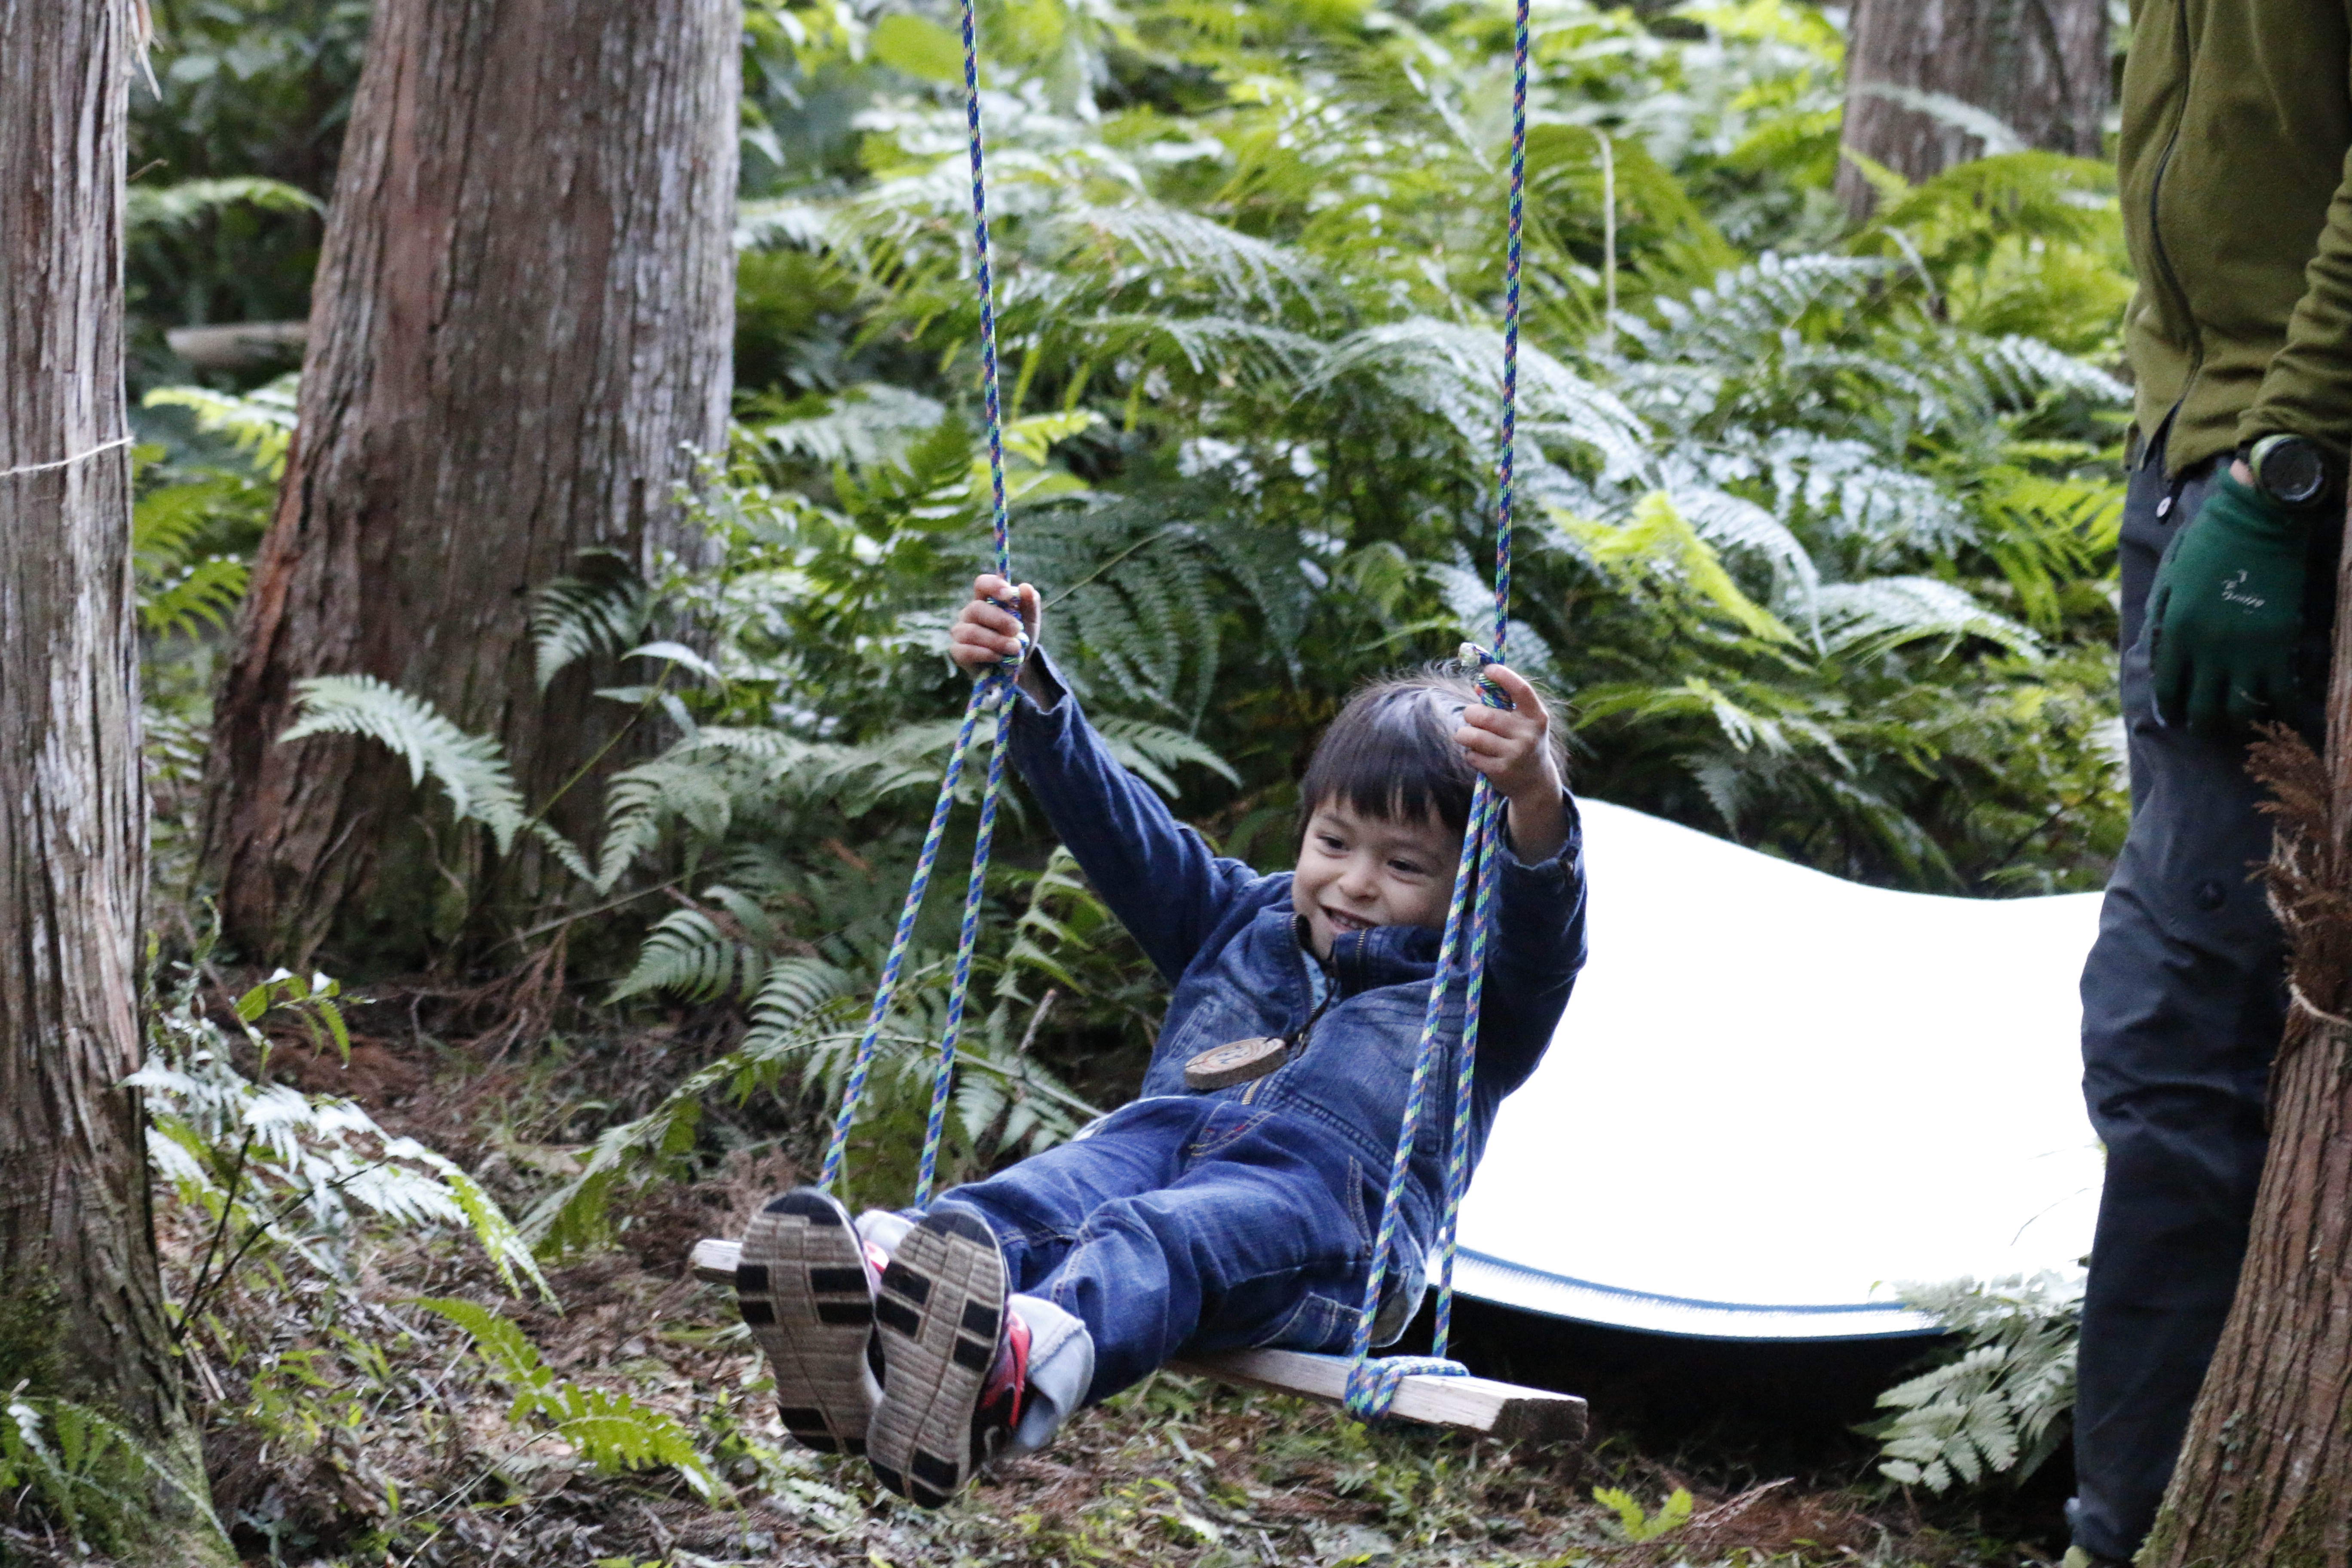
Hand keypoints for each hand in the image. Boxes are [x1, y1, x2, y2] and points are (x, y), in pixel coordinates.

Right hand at [949, 574, 1046, 694]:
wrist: (1015, 667)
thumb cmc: (1018, 638)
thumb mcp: (1030, 622)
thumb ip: (1030, 604)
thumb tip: (1025, 587)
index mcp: (986, 599)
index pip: (982, 583)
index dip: (993, 585)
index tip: (1008, 595)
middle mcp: (970, 613)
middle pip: (976, 608)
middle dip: (999, 620)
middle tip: (1017, 630)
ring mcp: (961, 632)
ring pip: (972, 632)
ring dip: (996, 641)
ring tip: (1014, 649)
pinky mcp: (958, 651)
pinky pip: (966, 650)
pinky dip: (985, 654)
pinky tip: (999, 658)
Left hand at [1455, 664, 1568, 861]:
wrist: (1535, 782)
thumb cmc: (1523, 741)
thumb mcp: (1522, 721)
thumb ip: (1503, 702)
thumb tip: (1477, 685)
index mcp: (1537, 717)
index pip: (1521, 689)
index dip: (1504, 676)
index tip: (1488, 670)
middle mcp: (1528, 734)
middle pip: (1485, 716)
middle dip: (1471, 714)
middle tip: (1471, 716)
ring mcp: (1515, 754)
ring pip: (1472, 736)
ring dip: (1464, 734)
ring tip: (1468, 735)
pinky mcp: (1501, 771)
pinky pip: (1471, 755)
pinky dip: (1470, 753)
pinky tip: (1480, 755)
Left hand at [2145, 472, 2308, 730]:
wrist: (2255, 524)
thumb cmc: (2206, 548)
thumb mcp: (2170, 584)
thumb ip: (2164, 620)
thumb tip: (2160, 651)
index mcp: (2177, 633)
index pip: (2167, 688)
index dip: (2169, 709)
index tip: (2172, 718)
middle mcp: (2209, 650)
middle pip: (2202, 709)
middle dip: (2200, 725)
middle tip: (2202, 727)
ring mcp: (2246, 651)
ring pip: (2240, 709)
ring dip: (2235, 721)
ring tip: (2234, 720)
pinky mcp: (2279, 646)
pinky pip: (2280, 692)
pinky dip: (2278, 707)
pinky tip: (2275, 710)